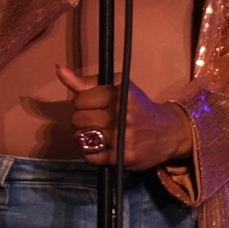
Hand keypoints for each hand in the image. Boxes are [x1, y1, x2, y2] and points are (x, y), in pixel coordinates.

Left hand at [57, 65, 191, 168]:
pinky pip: (89, 156)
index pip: (79, 100)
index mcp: (120, 94)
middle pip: (77, 119)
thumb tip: (60, 70)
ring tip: (100, 133)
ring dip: (86, 136)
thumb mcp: (118, 87)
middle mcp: (122, 115)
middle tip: (98, 121)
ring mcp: (121, 138)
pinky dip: (92, 152)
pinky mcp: (121, 157)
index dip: (84, 104)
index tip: (96, 106)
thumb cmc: (139, 107)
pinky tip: (104, 146)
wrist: (169, 132)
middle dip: (83, 120)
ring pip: (81, 137)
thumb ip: (87, 82)